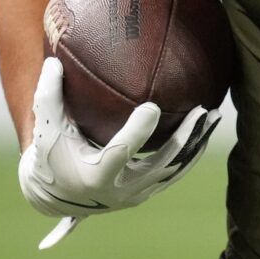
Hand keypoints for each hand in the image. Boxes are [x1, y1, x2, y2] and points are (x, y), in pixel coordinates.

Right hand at [17, 57, 220, 246]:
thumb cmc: (50, 155)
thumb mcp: (46, 128)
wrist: (57, 197)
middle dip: (185, 138)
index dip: (138, 132)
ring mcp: (137, 195)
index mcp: (95, 176)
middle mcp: (121, 191)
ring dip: (196, 144)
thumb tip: (54, 62)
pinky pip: (175, 173)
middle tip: (202, 111)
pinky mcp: (147, 193)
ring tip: (213, 116)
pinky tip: (205, 129)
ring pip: (175, 170)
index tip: (153, 106)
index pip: (121, 152)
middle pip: (161, 164)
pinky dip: (191, 152)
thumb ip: (48, 96)